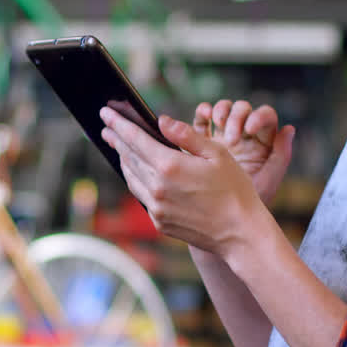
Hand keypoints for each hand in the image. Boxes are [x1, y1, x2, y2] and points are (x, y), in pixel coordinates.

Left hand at [99, 107, 267, 260]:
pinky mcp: (160, 222)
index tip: (106, 113)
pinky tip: (138, 173)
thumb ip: (186, 135)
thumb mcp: (217, 153)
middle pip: (128, 157)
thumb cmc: (235, 190)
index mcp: (170, 166)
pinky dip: (137, 180)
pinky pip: (142, 196)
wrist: (240, 233)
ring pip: (132, 177)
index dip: (118, 124)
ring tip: (119, 147)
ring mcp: (156, 208)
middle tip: (107, 127)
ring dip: (124, 160)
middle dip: (116, 140)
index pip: (135, 139)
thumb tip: (162, 120)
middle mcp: (157, 188)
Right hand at [193, 100, 294, 205]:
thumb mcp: (269, 181)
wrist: (225, 217)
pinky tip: (203, 118)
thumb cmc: (251, 203)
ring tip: (216, 124)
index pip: (265, 116)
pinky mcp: (204, 141)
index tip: (249, 130)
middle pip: (243, 109)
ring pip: (224, 109)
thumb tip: (289, 128)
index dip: (258, 117)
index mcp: (263, 142)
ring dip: (220, 111)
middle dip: (236, 117)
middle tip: (231, 138)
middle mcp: (245, 136)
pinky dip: (203, 112)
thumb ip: (281, 155)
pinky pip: (203, 119)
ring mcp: (224, 136)